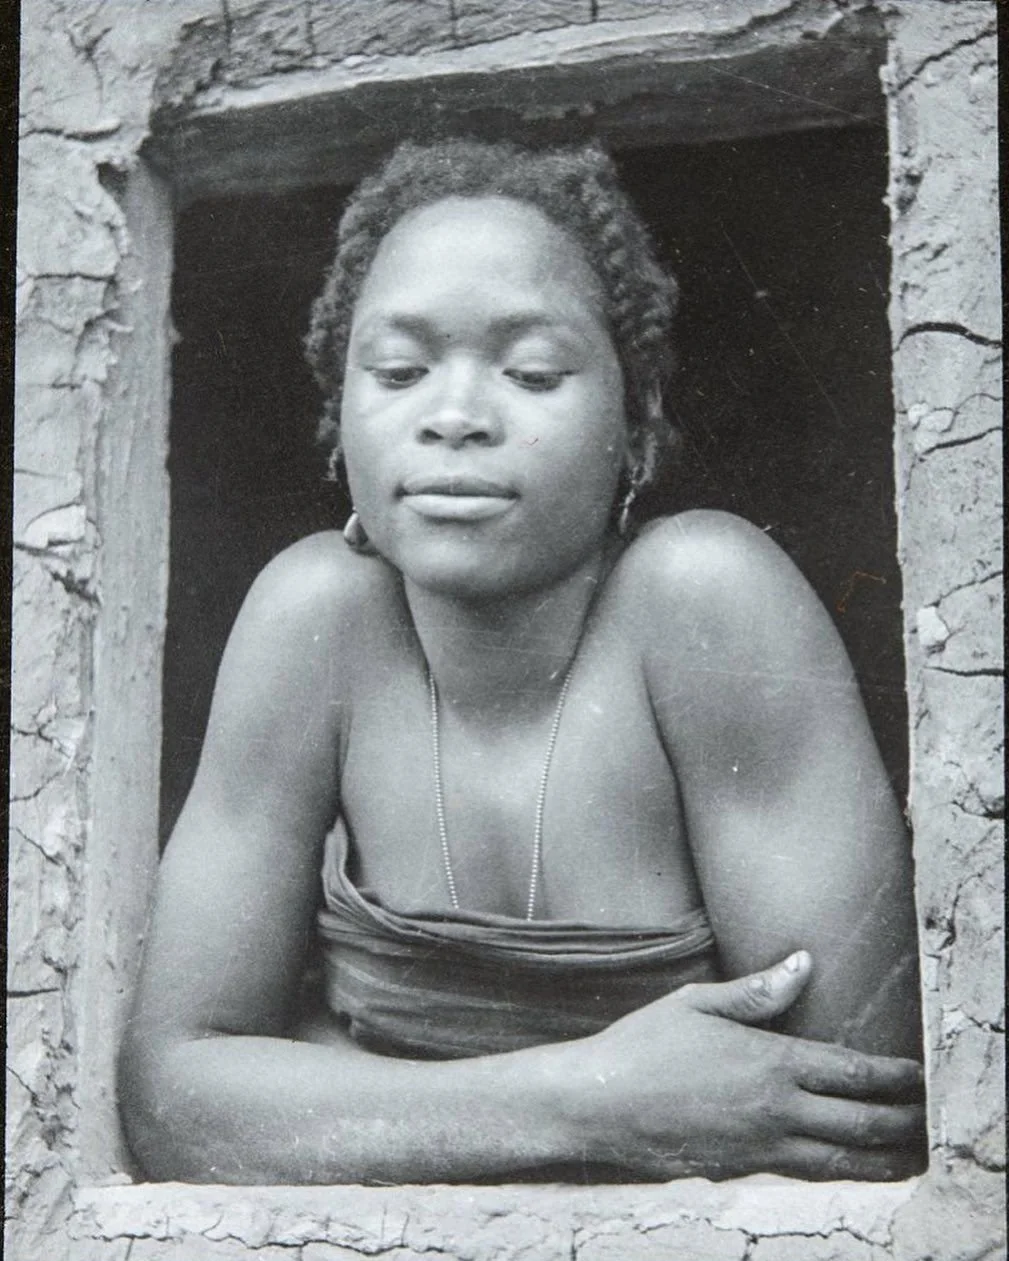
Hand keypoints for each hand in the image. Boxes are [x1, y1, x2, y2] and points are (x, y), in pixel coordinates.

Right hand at [565, 951, 925, 1180]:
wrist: (598, 1106)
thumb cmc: (643, 1046)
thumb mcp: (698, 1003)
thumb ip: (758, 991)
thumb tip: (804, 963)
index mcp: (771, 1063)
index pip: (854, 1073)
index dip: (895, 1078)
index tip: (918, 1077)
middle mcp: (777, 1111)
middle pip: (862, 1125)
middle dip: (903, 1123)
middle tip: (928, 1120)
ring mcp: (761, 1150)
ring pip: (840, 1163)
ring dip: (880, 1160)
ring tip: (907, 1156)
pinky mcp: (741, 1174)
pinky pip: (803, 1176)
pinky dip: (835, 1174)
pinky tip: (843, 1168)